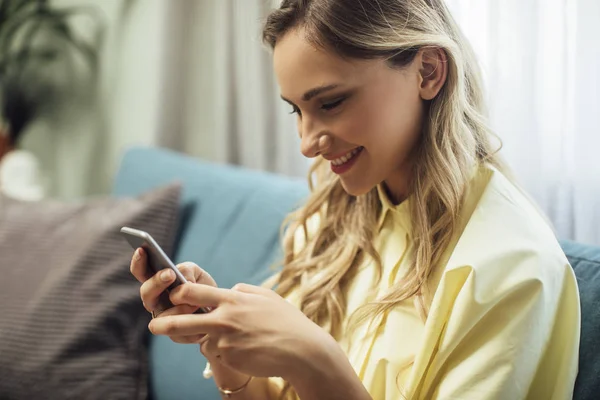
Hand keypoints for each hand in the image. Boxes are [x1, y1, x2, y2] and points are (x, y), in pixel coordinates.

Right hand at [129, 248, 216, 342]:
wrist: (219, 310)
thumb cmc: (202, 287)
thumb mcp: (196, 273)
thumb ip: (187, 271)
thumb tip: (181, 279)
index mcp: (156, 282)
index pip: (141, 271)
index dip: (138, 262)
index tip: (142, 249)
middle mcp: (155, 300)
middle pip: (146, 293)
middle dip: (156, 282)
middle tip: (169, 273)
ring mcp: (163, 318)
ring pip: (160, 314)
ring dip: (177, 306)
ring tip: (193, 300)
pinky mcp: (176, 334)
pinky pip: (177, 329)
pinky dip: (189, 320)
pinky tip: (200, 312)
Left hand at [148, 282, 336, 380]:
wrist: (301, 350)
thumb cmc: (286, 321)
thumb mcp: (266, 296)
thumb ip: (243, 291)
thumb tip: (229, 289)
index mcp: (232, 300)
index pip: (194, 291)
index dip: (179, 292)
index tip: (172, 294)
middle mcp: (225, 319)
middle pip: (184, 321)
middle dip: (165, 324)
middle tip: (153, 326)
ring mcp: (226, 341)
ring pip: (206, 340)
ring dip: (214, 340)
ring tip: (241, 339)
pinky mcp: (230, 359)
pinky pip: (221, 354)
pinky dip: (228, 352)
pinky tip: (249, 349)